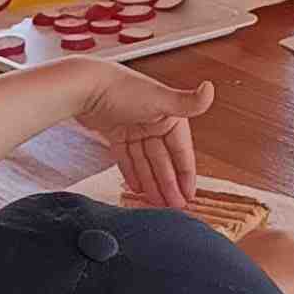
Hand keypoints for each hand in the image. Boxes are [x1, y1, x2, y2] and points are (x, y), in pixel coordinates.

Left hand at [76, 68, 206, 207]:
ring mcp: (133, 128)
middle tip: (173, 207)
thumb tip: (210, 89)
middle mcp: (153, 122)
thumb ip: (188, 102)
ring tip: (157, 205)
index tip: (189, 195)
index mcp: (169, 116)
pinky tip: (137, 189)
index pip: (181, 150)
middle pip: (163, 160)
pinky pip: (127, 158)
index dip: (186, 174)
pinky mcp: (114, 133)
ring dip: (152, 183)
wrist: (84, 86)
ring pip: (145, 162)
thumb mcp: (160, 99)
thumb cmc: (122, 89)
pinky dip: (132, 173)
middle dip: (168, 184)